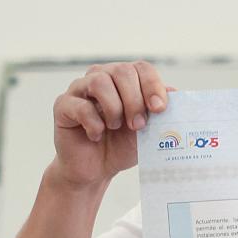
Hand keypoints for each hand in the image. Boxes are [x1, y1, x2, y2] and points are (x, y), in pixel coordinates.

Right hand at [48, 62, 169, 187]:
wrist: (96, 169)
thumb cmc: (121, 145)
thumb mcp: (148, 130)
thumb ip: (159, 111)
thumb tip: (175, 92)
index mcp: (124, 79)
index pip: (141, 68)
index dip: (152, 85)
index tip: (159, 108)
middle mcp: (102, 77)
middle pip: (122, 71)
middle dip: (135, 100)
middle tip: (138, 125)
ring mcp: (80, 89)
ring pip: (99, 82)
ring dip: (114, 108)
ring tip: (115, 127)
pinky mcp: (63, 105)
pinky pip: (80, 105)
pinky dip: (93, 123)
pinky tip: (96, 135)